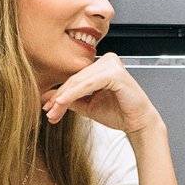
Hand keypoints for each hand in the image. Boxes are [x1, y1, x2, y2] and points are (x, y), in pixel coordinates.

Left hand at [41, 52, 160, 135]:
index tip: (47, 108)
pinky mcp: (115, 73)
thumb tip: (47, 98)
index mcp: (101, 65)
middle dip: (59, 97)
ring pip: (79, 81)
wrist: (138, 124)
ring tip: (52, 111)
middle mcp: (107, 60)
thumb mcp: (87, 105)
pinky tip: (62, 102)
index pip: (75, 79)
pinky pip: (88, 84)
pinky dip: (74, 94)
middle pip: (75, 79)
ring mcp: (111, 64)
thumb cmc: (118, 113)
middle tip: (48, 112)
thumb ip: (70, 99)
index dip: (59, 93)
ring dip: (63, 97)